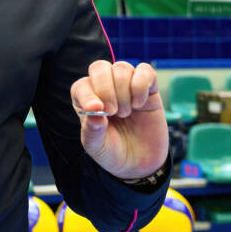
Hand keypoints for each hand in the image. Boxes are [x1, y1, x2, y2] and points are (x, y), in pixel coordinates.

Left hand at [69, 61, 168, 178]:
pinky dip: (141, 84)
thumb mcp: (97, 147)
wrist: (141, 163)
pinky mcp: (149, 88)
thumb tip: (94, 111)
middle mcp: (105, 88)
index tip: (97, 110)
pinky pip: (145, 70)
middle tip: (113, 112)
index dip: (87, 94)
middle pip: (100, 67)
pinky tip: (140, 104)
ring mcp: (127, 86)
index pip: (82, 85)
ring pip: (122, 68)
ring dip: (124, 91)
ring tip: (126, 113)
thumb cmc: (113, 152)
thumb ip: (92, 130)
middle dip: (106, 88)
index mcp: (87, 101)